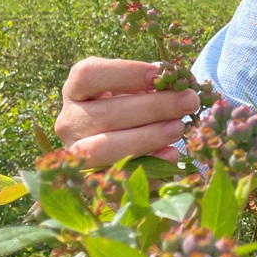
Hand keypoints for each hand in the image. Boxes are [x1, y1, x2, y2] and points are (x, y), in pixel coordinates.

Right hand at [57, 57, 199, 166]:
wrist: (120, 147)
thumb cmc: (129, 106)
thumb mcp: (134, 89)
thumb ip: (151, 83)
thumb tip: (177, 80)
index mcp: (76, 90)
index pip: (88, 75)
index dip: (124, 73)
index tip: (158, 73)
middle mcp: (69, 122)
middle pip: (105, 113)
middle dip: (152, 107)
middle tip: (187, 102)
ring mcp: (75, 155)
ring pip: (104, 148)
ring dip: (147, 137)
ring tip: (179, 128)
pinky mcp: (90, 183)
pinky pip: (116, 179)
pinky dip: (146, 167)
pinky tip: (171, 154)